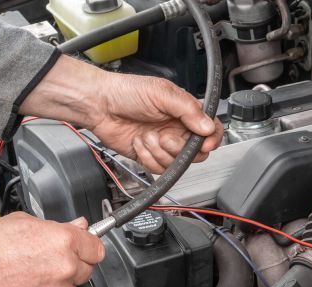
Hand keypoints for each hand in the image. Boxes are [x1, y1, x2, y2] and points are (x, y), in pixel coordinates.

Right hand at [0, 213, 104, 286]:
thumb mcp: (22, 222)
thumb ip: (56, 226)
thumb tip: (78, 225)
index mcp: (63, 241)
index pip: (97, 247)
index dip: (89, 245)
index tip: (85, 246)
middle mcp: (66, 267)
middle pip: (87, 268)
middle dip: (74, 262)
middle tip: (51, 257)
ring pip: (72, 286)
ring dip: (60, 280)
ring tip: (33, 271)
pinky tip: (28, 285)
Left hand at [20, 55, 223, 173]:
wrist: (100, 106)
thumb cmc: (126, 92)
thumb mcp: (162, 93)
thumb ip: (188, 110)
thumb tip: (208, 127)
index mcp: (185, 112)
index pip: (211, 129)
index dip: (211, 139)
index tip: (204, 144)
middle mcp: (177, 129)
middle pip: (196, 152)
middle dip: (179, 148)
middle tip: (165, 137)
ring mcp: (164, 145)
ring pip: (177, 163)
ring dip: (159, 151)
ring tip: (146, 136)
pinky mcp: (150, 156)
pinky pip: (159, 168)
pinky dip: (148, 157)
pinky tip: (139, 144)